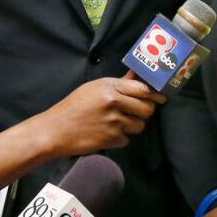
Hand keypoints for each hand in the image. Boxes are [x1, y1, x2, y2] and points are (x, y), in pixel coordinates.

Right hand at [39, 72, 166, 156]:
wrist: (55, 130)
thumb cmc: (73, 107)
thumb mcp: (93, 88)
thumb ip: (118, 84)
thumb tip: (137, 76)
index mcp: (109, 87)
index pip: (143, 89)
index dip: (155, 94)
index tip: (160, 98)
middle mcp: (114, 102)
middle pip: (146, 109)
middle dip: (144, 112)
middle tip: (136, 112)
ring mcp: (113, 122)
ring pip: (139, 125)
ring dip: (132, 126)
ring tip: (118, 123)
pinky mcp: (111, 139)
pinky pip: (127, 139)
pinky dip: (120, 139)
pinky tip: (107, 134)